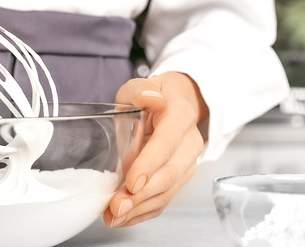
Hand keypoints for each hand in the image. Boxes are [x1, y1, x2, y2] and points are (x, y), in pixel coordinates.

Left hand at [103, 72, 207, 227]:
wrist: (174, 105)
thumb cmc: (152, 98)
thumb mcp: (139, 86)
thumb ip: (140, 90)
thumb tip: (148, 97)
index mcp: (179, 117)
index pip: (167, 142)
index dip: (150, 164)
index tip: (132, 182)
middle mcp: (189, 143)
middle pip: (169, 174)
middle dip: (142, 194)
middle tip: (117, 205)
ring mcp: (186, 164)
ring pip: (167, 192)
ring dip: (140, 208)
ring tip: (115, 216)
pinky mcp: (178, 179)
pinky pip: (163, 200)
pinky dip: (143, 212)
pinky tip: (123, 217)